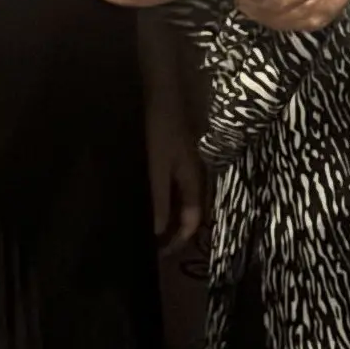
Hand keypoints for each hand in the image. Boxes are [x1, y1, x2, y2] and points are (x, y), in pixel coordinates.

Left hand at [146, 87, 205, 254]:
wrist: (164, 93)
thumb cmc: (161, 129)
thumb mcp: (157, 167)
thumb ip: (159, 199)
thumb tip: (158, 232)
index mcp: (195, 181)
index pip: (193, 221)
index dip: (179, 241)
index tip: (161, 255)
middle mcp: (197, 177)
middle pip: (191, 213)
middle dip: (176, 233)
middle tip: (156, 248)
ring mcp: (189, 167)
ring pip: (184, 202)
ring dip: (171, 218)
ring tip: (153, 231)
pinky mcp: (179, 159)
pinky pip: (176, 189)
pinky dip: (167, 202)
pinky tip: (152, 203)